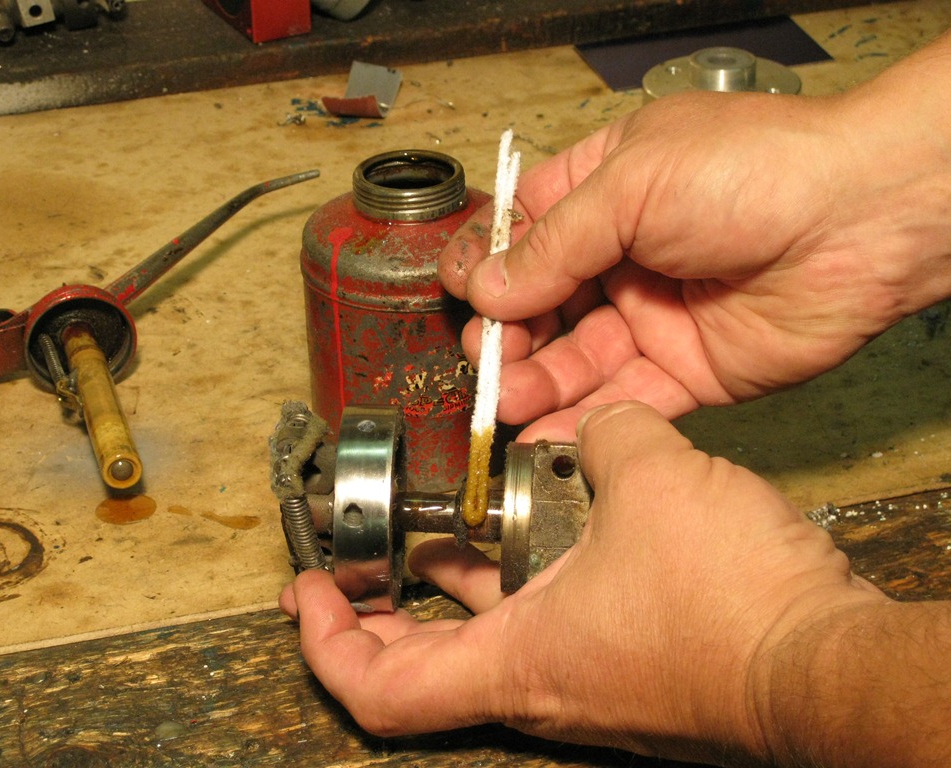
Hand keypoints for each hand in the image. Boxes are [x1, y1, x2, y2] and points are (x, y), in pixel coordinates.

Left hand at [279, 402, 882, 761]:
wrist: (827, 663)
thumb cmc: (734, 606)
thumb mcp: (651, 479)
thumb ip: (605, 432)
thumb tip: (599, 419)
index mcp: (520, 658)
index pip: (380, 684)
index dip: (326, 640)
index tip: (308, 592)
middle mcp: (544, 679)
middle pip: (427, 657)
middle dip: (384, 603)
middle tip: (354, 562)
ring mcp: (587, 674)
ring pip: (497, 623)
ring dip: (467, 571)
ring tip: (446, 517)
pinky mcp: (630, 657)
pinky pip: (558, 609)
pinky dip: (536, 563)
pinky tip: (557, 506)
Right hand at [439, 85, 950, 439]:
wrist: (860, 221)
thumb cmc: (756, 170)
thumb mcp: (632, 183)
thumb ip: (554, 243)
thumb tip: (487, 286)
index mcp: (606, 193)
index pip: (525, 233)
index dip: (487, 263)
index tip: (460, 291)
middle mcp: (624, 258)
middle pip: (540, 305)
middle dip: (504, 334)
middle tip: (484, 358)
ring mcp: (653, 317)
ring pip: (574, 360)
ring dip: (533, 382)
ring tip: (502, 399)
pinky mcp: (686, 371)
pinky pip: (623, 401)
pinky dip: (579, 419)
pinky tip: (540, 432)